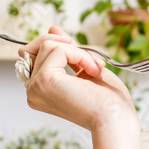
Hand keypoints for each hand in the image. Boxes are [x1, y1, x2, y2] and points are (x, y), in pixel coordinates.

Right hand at [19, 26, 136, 132]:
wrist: (116, 119)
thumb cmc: (107, 101)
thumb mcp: (84, 68)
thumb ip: (67, 51)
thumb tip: (52, 29)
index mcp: (40, 91)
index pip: (34, 55)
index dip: (57, 46)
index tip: (82, 54)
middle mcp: (32, 91)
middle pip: (35, 47)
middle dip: (66, 45)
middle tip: (90, 60)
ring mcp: (35, 87)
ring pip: (48, 45)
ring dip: (79, 52)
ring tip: (95, 70)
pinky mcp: (43, 80)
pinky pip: (57, 49)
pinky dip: (80, 55)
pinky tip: (93, 71)